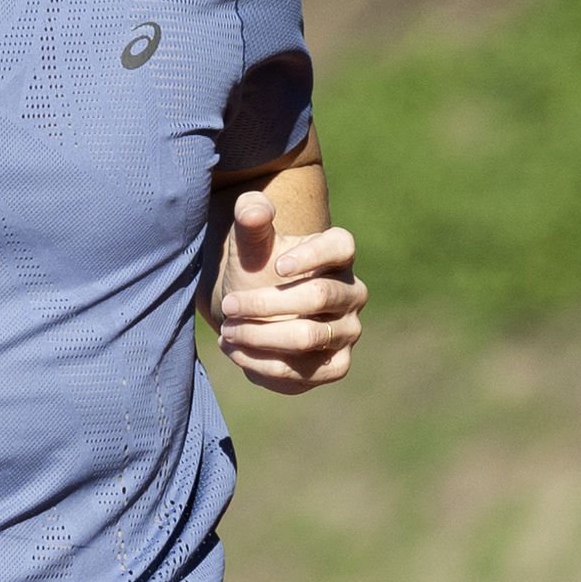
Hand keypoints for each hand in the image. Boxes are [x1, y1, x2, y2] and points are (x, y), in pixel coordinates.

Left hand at [214, 191, 365, 392]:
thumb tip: (255, 210)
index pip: (341, 247)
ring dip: (260, 336)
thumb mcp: (250, 240)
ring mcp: (348, 331)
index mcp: (340, 254)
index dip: (311, 256)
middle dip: (265, 303)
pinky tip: (236, 351)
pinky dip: (264, 365)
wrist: (254, 310)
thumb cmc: (259, 267)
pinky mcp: (336, 365)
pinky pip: (305, 372)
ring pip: (308, 337)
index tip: (276, 267)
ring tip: (228, 331)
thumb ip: (250, 216)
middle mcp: (353, 293)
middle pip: (319, 296)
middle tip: (230, 306)